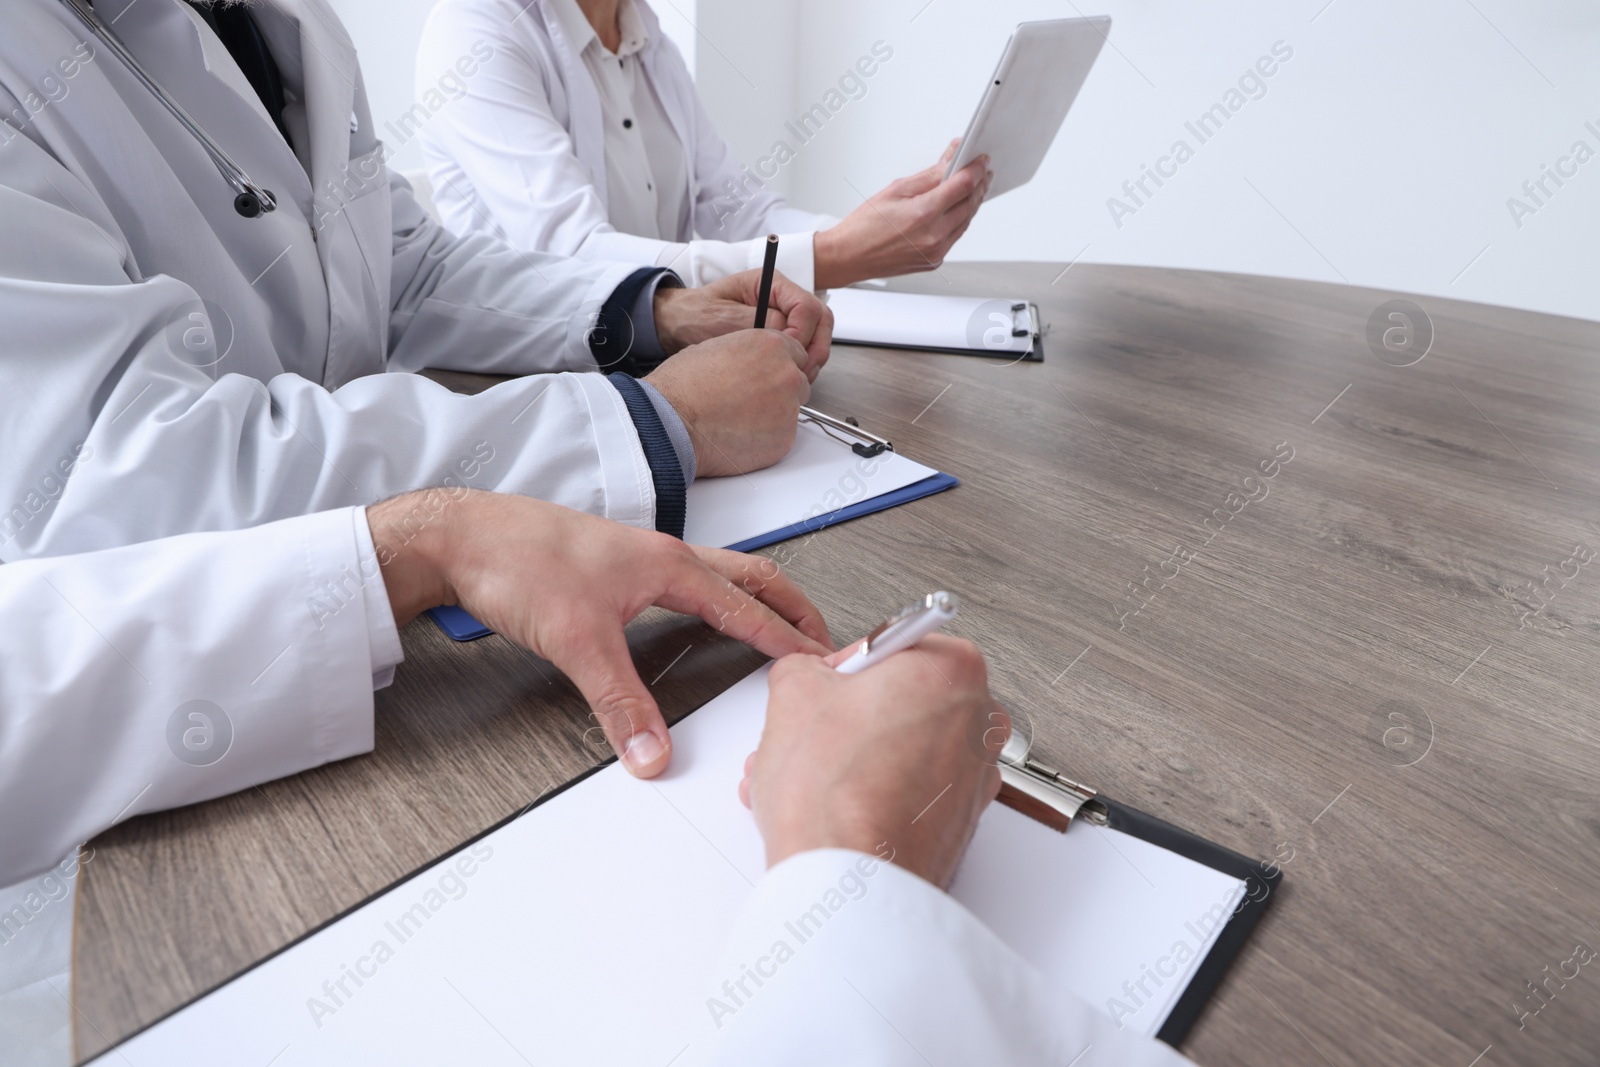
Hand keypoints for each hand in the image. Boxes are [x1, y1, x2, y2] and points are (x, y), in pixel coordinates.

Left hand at [369, 489, 833, 776]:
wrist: (461, 536)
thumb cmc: (517, 562)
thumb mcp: (578, 642)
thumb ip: (621, 703)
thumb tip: (653, 752)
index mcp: (669, 564)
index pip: (748, 607)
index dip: (787, 638)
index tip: (821, 660)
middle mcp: (662, 553)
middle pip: (750, 576)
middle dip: (792, 606)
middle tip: (822, 635)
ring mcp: (639, 555)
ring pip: (720, 572)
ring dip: (757, 596)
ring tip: (778, 622)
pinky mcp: (615, 564)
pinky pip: (689, 577)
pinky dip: (718, 595)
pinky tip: (703, 613)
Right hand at [643, 329, 810, 476]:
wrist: (672, 423)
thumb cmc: (683, 387)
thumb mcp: (714, 348)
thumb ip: (745, 353)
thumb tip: (749, 362)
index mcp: (770, 346)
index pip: (796, 354)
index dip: (777, 366)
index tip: (765, 376)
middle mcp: (786, 374)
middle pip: (797, 382)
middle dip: (779, 391)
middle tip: (749, 400)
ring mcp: (788, 408)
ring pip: (791, 411)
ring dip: (773, 414)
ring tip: (739, 419)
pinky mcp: (784, 439)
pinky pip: (782, 436)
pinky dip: (766, 438)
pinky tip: (739, 435)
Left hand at [654, 270, 831, 381]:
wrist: (678, 324)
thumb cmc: (696, 315)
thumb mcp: (724, 317)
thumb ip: (758, 322)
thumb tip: (788, 333)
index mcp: (770, 284)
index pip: (807, 306)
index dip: (803, 333)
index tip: (787, 352)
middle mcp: (781, 298)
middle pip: (820, 319)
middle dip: (816, 347)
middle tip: (804, 370)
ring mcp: (782, 317)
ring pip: (817, 335)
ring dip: (811, 358)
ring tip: (796, 377)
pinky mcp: (779, 335)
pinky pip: (803, 348)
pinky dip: (801, 363)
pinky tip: (787, 375)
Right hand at [740, 635, 1006, 886]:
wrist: (849, 883)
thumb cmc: (836, 797)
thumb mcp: (793, 692)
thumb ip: (806, 667)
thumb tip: (808, 676)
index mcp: (953, 668)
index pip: (891, 646)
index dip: (844, 669)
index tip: (826, 688)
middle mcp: (980, 720)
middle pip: (899, 699)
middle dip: (845, 718)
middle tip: (812, 733)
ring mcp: (976, 776)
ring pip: (901, 748)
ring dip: (850, 758)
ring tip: (807, 777)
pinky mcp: (961, 822)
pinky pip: (910, 790)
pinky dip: (872, 793)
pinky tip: (830, 806)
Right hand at [813, 140, 991, 289]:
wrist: (848, 257)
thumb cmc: (864, 226)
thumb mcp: (896, 190)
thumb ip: (929, 175)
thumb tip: (950, 159)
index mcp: (924, 214)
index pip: (963, 186)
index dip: (976, 169)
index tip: (981, 159)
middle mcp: (934, 236)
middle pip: (969, 203)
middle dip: (978, 184)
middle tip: (981, 170)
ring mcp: (936, 252)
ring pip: (966, 221)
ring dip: (972, 202)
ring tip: (973, 186)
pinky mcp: (935, 261)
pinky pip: (955, 236)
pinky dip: (960, 219)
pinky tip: (957, 208)